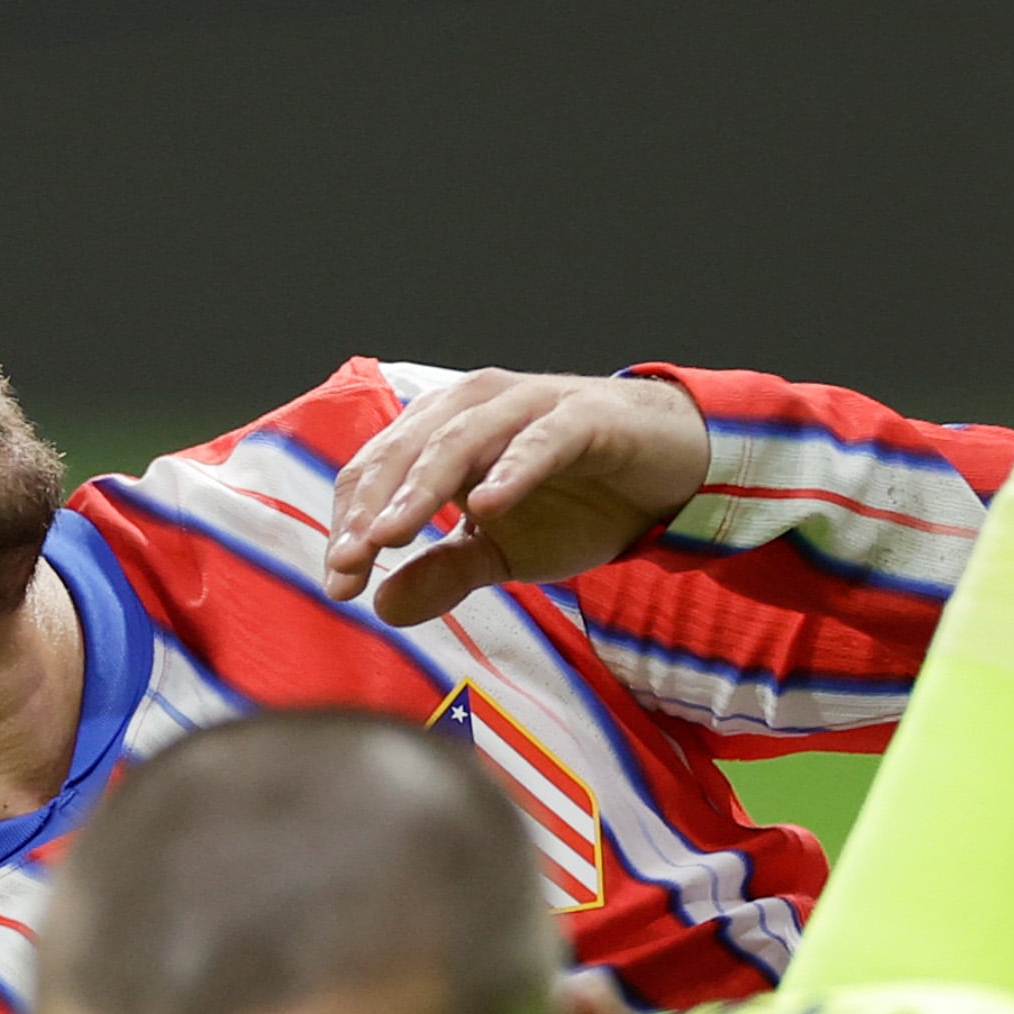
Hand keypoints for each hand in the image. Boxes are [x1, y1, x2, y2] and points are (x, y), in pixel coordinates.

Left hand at [322, 371, 710, 627]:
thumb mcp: (504, 552)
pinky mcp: (584, 417)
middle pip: (404, 450)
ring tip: (392, 534)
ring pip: (459, 438)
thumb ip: (444, 573)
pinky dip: (511, 469)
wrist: (673, 474)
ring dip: (420, 487)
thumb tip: (381, 606)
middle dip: (371, 508)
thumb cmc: (581, 500)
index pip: (376, 470)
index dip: (351, 524)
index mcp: (444, 432)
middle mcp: (476, 407)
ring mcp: (528, 407)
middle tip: (352, 562)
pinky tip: (488, 504)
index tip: (340, 581)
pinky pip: (539, 441)